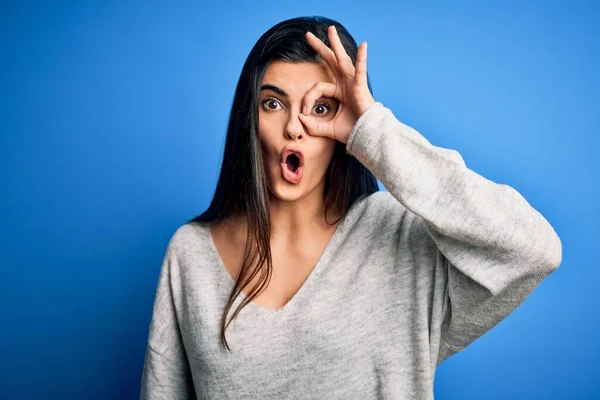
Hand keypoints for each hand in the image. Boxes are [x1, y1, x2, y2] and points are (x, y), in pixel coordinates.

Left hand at [298, 25, 375, 143]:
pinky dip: (362, 58)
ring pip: (343, 60)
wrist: (367, 137)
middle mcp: (346, 84)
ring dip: (336, 44)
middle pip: (331, 62)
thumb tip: (299, 118)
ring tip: (330, 30)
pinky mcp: (361, 88)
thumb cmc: (352, 131)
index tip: (303, 111)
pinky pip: (361, 71)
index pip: (318, 88)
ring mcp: (353, 84)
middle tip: (308, 35)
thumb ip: (313, 125)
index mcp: (339, 92)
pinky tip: (363, 45)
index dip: (308, 99)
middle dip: (320, 48)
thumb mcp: (327, 128)